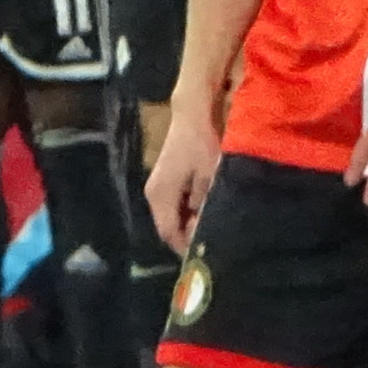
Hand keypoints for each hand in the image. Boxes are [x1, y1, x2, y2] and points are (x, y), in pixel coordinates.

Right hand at [144, 104, 221, 253]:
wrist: (192, 113)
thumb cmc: (201, 144)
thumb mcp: (209, 178)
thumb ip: (204, 207)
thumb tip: (202, 229)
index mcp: (160, 196)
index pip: (168, 233)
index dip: (185, 247)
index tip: (205, 253)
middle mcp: (154, 194)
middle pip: (168, 226)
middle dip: (189, 235)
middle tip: (213, 237)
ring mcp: (158, 187)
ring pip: (172, 216)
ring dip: (190, 222)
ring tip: (212, 224)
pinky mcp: (166, 180)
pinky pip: (175, 205)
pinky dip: (188, 211)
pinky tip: (206, 208)